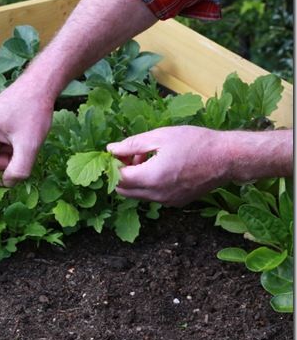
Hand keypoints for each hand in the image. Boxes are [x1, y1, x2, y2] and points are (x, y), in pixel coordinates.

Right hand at [0, 78, 53, 186]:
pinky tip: (22, 139)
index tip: (11, 177)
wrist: (41, 85)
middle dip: (4, 164)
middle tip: (24, 155)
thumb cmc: (33, 111)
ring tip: (25, 144)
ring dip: (9, 156)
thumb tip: (8, 183)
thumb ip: (18, 170)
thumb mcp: (29, 145)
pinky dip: (10, 148)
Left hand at [107, 126, 230, 206]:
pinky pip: (152, 196)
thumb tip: (110, 149)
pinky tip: (161, 167)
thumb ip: (132, 144)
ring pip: (137, 195)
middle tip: (131, 155)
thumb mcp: (160, 136)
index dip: (114, 165)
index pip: (118, 178)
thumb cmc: (195, 142)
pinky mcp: (175, 203)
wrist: (228, 158)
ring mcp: (167, 201)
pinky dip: (148, 184)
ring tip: (148, 158)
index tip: (119, 152)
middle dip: (121, 174)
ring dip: (135, 179)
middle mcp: (157, 195)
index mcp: (151, 177)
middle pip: (124, 191)